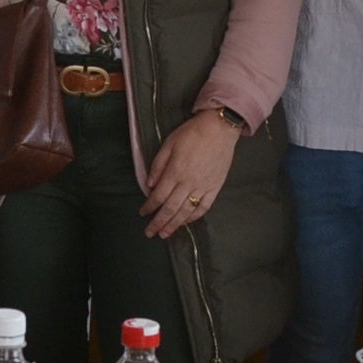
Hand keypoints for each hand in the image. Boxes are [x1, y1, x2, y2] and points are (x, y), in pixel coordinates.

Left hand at [140, 110, 241, 239]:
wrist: (219, 128)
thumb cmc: (192, 133)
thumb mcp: (169, 143)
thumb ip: (158, 165)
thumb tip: (149, 184)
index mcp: (175, 171)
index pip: (158, 195)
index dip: (149, 207)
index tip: (142, 213)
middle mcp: (188, 182)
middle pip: (170, 208)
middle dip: (158, 222)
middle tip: (150, 233)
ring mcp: (203, 186)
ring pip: (186, 211)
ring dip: (174, 225)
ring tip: (165, 234)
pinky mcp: (215, 187)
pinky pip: (204, 207)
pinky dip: (194, 217)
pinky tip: (186, 222)